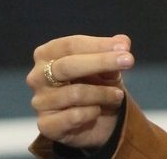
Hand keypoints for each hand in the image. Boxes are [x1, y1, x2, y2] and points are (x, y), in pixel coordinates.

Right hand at [27, 34, 133, 148]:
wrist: (97, 120)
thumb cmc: (97, 84)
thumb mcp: (107, 65)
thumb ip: (113, 51)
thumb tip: (123, 41)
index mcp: (47, 54)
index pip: (71, 45)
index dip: (98, 45)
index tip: (124, 48)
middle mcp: (37, 76)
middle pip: (67, 66)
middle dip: (101, 62)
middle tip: (129, 61)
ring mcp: (39, 102)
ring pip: (75, 93)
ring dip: (103, 93)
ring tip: (119, 95)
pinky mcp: (46, 125)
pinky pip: (73, 116)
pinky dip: (92, 112)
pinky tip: (99, 111)